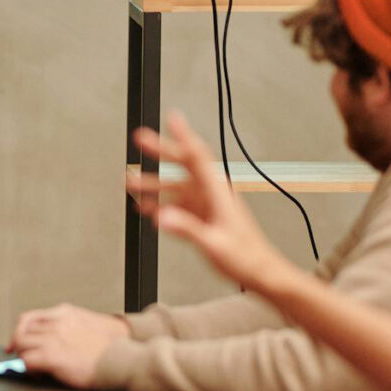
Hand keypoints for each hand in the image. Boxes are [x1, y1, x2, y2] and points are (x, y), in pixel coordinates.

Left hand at [6, 303, 129, 387]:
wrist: (122, 358)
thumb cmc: (112, 346)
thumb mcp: (88, 324)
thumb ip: (69, 326)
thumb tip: (56, 338)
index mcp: (64, 313)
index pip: (29, 318)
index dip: (19, 331)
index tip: (16, 342)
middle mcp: (56, 323)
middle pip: (22, 331)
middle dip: (19, 346)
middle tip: (23, 357)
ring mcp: (53, 339)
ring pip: (21, 345)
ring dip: (24, 357)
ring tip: (35, 368)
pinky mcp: (53, 357)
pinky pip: (27, 361)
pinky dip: (28, 369)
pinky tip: (39, 374)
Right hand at [128, 111, 289, 292]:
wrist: (260, 271)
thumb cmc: (246, 257)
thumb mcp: (214, 244)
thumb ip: (187, 229)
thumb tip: (162, 217)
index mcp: (218, 193)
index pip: (198, 157)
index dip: (184, 135)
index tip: (172, 118)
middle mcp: (212, 194)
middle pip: (184, 165)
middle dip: (161, 151)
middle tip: (140, 139)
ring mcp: (207, 206)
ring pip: (176, 187)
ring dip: (154, 184)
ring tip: (130, 182)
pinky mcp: (203, 218)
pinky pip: (178, 206)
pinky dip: (161, 205)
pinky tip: (147, 209)